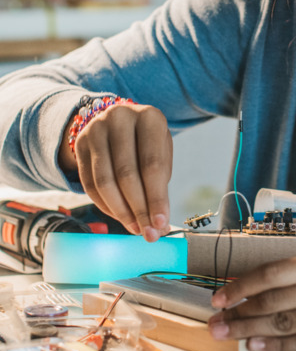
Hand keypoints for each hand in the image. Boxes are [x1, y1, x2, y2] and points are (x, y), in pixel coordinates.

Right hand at [58, 103, 171, 240]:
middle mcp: (120, 118)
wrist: (118, 121)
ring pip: (105, 181)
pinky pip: (89, 184)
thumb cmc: (147, 142)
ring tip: (135, 228)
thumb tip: (159, 225)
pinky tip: (119, 216)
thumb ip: (160, 185)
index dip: (156, 198)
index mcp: (150, 118)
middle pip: (127, 174)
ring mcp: (96, 130)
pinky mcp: (80, 145)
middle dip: (138, 209)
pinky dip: (105, 205)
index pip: (153, 165)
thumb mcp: (161, 153)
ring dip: (120, 212)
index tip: (160, 223)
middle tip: (148, 233)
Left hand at [207, 252, 295, 350]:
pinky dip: (279, 346)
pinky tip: (259, 345)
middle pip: (275, 300)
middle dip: (239, 311)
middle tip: (216, 321)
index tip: (221, 294)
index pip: (275, 272)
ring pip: (286, 323)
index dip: (243, 285)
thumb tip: (264, 289)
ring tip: (230, 333)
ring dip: (252, 330)